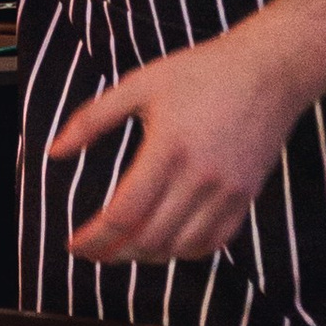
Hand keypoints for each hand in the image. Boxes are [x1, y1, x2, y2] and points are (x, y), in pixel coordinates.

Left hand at [48, 33, 303, 264]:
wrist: (270, 69)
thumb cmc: (202, 72)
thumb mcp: (139, 84)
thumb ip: (92, 119)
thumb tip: (55, 152)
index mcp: (167, 148)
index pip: (124, 214)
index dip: (95, 239)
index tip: (75, 244)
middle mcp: (199, 176)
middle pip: (149, 239)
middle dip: (114, 253)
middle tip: (94, 250)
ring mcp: (227, 191)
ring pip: (180, 248)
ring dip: (147, 256)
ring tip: (125, 248)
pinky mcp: (246, 197)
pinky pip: (213, 242)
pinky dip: (184, 252)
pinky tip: (166, 243)